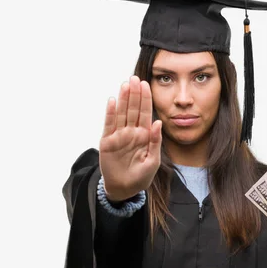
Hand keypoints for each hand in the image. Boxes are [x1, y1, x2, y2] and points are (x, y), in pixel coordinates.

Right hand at [99, 76, 162, 201]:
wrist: (124, 189)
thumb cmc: (141, 177)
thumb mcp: (153, 161)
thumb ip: (156, 142)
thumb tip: (159, 122)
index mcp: (144, 136)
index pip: (145, 113)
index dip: (146, 99)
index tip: (146, 85)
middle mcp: (131, 132)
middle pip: (133, 109)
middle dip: (135, 94)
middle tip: (135, 78)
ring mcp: (119, 136)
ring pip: (122, 113)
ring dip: (123, 99)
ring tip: (125, 85)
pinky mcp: (107, 141)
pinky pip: (109, 124)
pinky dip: (110, 113)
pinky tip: (112, 100)